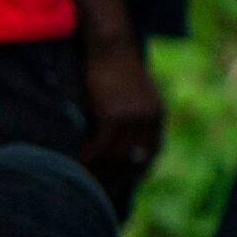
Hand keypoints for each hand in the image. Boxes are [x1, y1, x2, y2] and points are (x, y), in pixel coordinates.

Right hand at [79, 35, 165, 207]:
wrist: (111, 46)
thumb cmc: (116, 67)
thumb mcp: (134, 92)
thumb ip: (136, 113)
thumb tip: (124, 134)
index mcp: (157, 115)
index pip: (152, 152)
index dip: (139, 170)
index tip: (127, 183)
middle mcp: (149, 120)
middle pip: (135, 159)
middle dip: (119, 177)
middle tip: (103, 189)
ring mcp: (132, 119)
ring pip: (117, 155)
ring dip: (101, 171)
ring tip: (86, 180)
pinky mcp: (113, 115)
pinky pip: (102, 145)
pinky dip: (90, 157)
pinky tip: (79, 163)